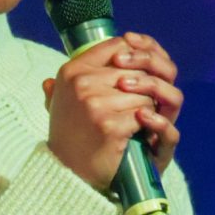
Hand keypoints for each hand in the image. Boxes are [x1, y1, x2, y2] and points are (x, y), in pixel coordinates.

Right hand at [43, 32, 182, 190]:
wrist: (68, 172)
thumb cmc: (72, 133)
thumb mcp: (69, 96)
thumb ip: (89, 68)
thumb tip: (121, 42)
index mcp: (72, 70)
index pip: (117, 46)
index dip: (136, 57)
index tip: (141, 72)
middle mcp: (81, 83)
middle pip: (135, 70)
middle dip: (144, 89)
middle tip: (140, 105)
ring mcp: (95, 104)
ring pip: (144, 93)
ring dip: (146, 108)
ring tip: (136, 121)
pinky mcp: (110, 125)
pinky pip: (144, 114)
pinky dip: (145, 125)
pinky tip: (137, 133)